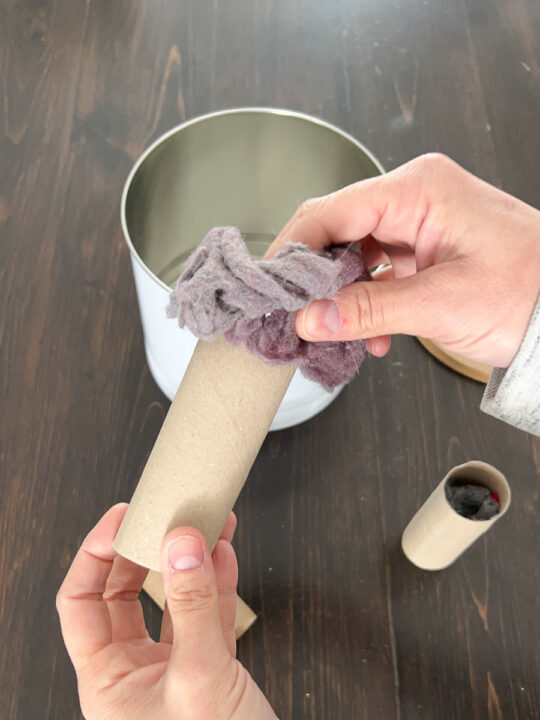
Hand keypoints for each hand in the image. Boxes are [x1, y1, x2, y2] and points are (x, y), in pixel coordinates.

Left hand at [57, 504, 276, 719]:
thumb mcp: (200, 678)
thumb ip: (194, 606)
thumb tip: (181, 544)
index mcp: (107, 681)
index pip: (81, 602)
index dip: (95, 554)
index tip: (121, 517)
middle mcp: (133, 672)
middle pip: (125, 591)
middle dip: (145, 549)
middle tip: (162, 514)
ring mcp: (172, 668)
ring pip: (170, 598)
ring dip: (188, 559)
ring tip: (203, 523)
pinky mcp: (209, 667)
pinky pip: (207, 612)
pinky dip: (217, 580)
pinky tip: (223, 553)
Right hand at [270, 154, 539, 367]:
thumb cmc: (529, 292)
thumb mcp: (442, 304)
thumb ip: (369, 310)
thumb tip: (310, 319)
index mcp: (419, 190)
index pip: (330, 211)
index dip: (292, 251)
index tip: (269, 288)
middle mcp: (414, 197)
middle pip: (336, 230)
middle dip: (313, 278)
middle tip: (296, 316)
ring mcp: (418, 223)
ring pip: (352, 253)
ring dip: (340, 296)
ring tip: (338, 334)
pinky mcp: (423, 248)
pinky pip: (376, 271)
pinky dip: (366, 302)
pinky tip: (372, 335)